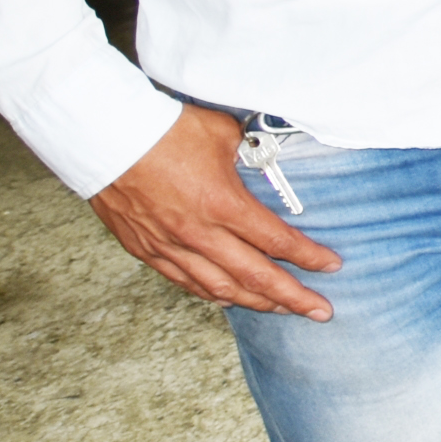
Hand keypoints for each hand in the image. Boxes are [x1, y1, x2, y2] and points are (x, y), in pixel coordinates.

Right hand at [88, 102, 342, 318]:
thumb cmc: (166, 130)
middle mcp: (199, 233)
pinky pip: (186, 282)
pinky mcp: (147, 250)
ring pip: (220, 288)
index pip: (277, 241)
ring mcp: (170, 246)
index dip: (309, 257)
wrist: (108, 138)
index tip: (332, 266)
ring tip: (282, 309)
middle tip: (321, 311)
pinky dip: (212, 294)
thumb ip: (249, 156)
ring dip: (256, 302)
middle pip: (255, 277)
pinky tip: (229, 299)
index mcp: (223, 205)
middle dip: (293, 297)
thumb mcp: (225, 135)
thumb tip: (264, 160)